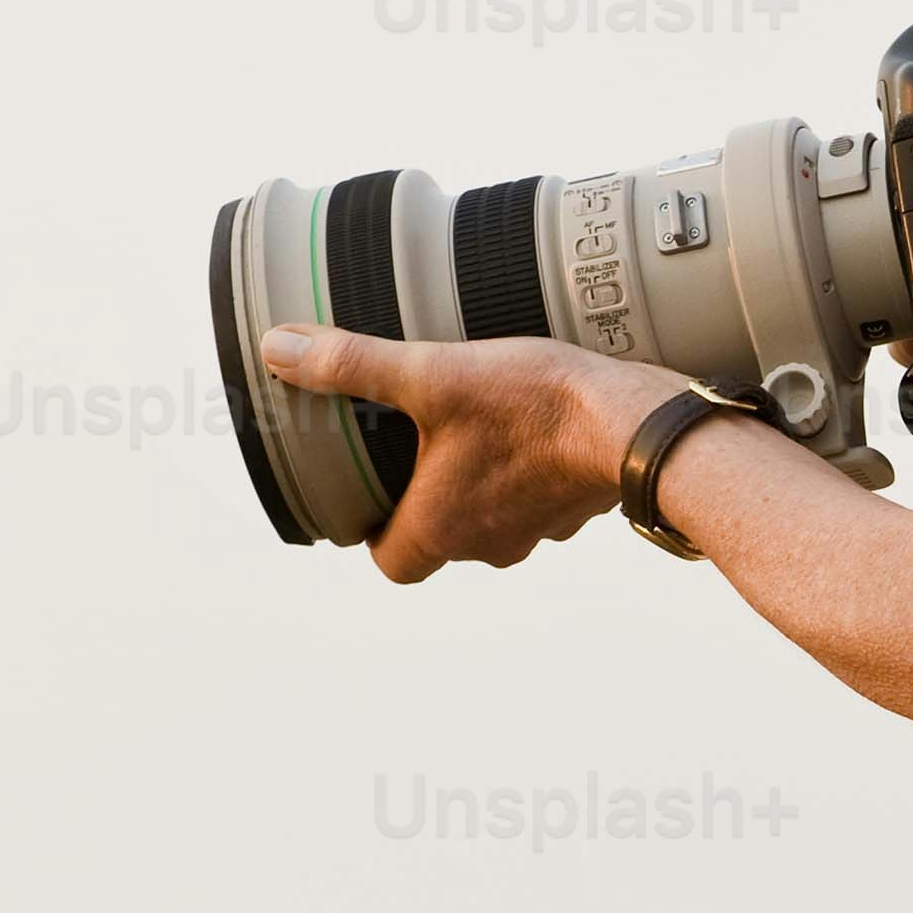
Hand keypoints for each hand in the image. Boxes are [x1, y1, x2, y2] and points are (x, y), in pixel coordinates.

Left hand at [257, 324, 678, 585]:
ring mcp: (537, 531)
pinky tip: (531, 431)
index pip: (391, 563)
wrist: (636, 423)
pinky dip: (529, 476)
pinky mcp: (577, 509)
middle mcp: (488, 544)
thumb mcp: (430, 373)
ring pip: (493, 523)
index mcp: (441, 525)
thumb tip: (277, 349)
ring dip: (481, 488)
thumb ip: (352, 364)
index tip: (371, 502)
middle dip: (429, 501)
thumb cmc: (532, 406)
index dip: (375, 537)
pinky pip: (540, 503)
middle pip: (442, 541)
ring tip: (477, 433)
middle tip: (419, 452)